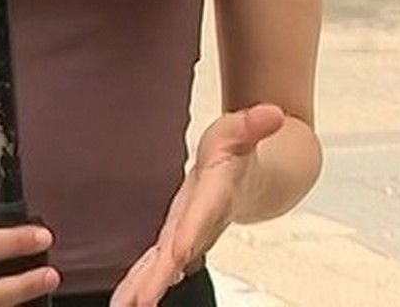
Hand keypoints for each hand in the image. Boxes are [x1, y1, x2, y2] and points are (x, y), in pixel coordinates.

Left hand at [109, 104, 285, 306]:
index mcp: (216, 196)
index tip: (174, 255)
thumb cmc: (237, 153)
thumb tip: (274, 113)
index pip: (202, 218)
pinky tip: (125, 301)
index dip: (189, 236)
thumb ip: (254, 124)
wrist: (246, 179)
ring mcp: (188, 235)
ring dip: (146, 288)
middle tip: (141, 301)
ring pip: (165, 266)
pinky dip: (141, 283)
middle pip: (180, 253)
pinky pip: (156, 264)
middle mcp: (202, 223)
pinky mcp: (175, 239)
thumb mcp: (242, 130)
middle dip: (161, 277)